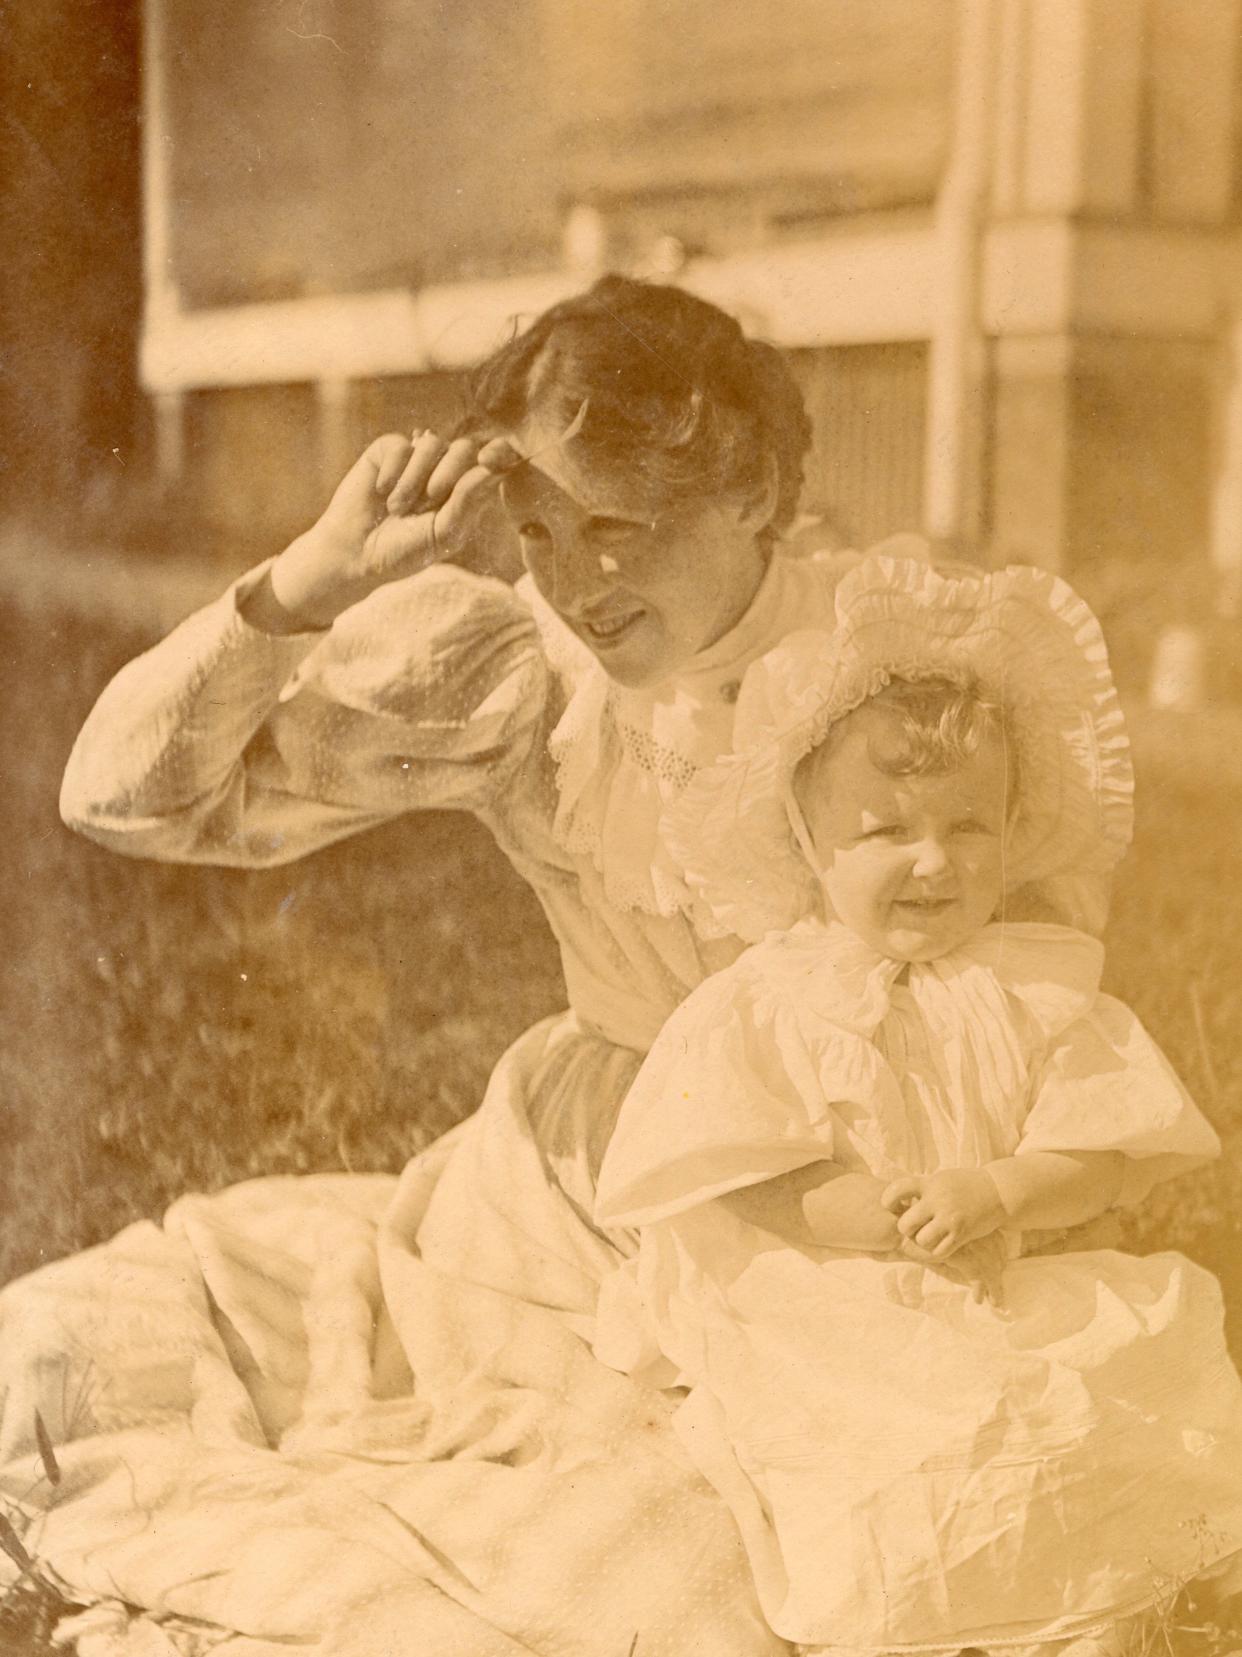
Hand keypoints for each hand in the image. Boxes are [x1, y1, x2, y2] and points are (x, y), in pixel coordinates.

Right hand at [269, 430, 518, 627]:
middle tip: (429, 500)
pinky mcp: (387, 451)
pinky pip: (400, 445)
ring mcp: (415, 459)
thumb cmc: (404, 551)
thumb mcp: (443, 533)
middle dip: (449, 472)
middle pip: (464, 447)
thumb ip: (468, 502)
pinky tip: (380, 492)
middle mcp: (443, 470)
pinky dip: (391, 471)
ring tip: (397, 508)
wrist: (355, 554)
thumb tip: (494, 470)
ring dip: (414, 479)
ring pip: (431, 443)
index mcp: (464, 492)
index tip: (492, 459)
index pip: (491, 462)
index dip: (498, 453)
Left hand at [881, 1168, 1004, 1260]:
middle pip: (906, 1224)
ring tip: (928, 1236)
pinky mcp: (963, 1233)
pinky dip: (937, 1251)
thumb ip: (921, 1189)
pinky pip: (940, 1251)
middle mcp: (938, 1200)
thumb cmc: (964, 1185)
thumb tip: (895, 1200)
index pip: (898, 1189)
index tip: (892, 1206)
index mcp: (930, 1183)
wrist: (998, 1191)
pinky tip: (941, 1244)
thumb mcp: (940, 1179)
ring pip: (922, 1240)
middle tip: (914, 1227)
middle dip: (906, 1229)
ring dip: (922, 1242)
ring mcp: (951, 1218)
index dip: (888, 1200)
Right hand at [905, 1231, 1008, 1305]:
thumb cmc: (918, 1231)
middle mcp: (973, 1229)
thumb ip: (957, 1242)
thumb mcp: (942, 1235)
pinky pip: (977, 1275)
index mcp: (971, 1220)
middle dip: (999, 1273)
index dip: (1001, 1256)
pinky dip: (980, 1289)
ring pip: (990, 1266)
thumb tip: (973, 1261)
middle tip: (999, 1291)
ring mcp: (967, 1241)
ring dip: (994, 1287)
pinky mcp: (959, 1254)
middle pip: (997, 1254)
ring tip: (995, 1302)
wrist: (900, 1227)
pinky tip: (977, 1299)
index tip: (1001, 1269)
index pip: (996, 1239)